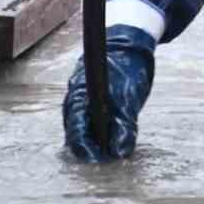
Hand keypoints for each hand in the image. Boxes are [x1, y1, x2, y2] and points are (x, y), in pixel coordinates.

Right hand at [62, 25, 155, 161]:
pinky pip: (85, 120)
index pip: (76, 132)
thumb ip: (124, 125)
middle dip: (89, 148)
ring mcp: (78, 98)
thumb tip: (119, 151)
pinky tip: (107, 137)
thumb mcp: (129, 98)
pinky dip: (95, 131)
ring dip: (93, 140)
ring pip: (79, 127)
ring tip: (109, 150)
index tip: (100, 159)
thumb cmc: (126, 68)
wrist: (126, 44)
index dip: (87, 149)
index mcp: (80, 97)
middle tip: (108, 158)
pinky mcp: (85, 98)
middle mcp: (74, 99)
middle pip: (74, 133)